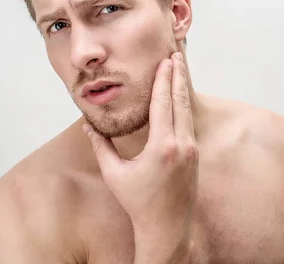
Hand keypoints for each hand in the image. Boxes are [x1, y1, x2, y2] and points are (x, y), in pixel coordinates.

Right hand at [84, 52, 197, 240]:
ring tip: (181, 69)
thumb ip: (102, 147)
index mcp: (163, 147)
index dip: (163, 80)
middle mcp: (182, 145)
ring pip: (188, 111)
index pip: (163, 104)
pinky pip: (190, 123)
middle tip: (178, 54)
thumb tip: (88, 125)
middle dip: (178, 76)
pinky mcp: (195, 155)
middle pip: (181, 102)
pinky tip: (180, 97)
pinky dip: (184, 106)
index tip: (165, 61)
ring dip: (183, 89)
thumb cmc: (138, 203)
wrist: (167, 228)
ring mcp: (192, 150)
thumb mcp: (115, 174)